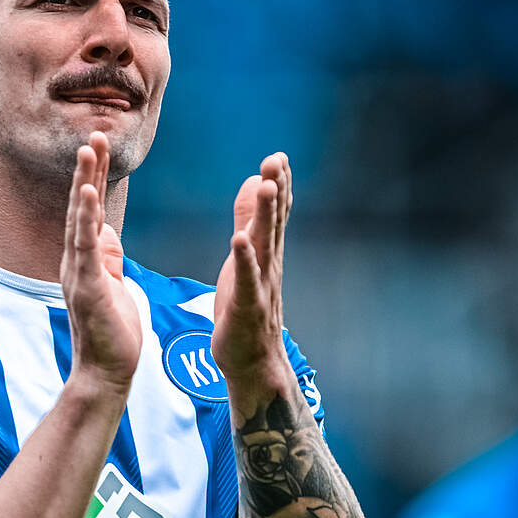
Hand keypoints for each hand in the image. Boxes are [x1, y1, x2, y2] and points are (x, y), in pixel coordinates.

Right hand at [59, 132, 141, 391]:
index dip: (93, 179)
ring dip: (83, 183)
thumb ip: (108, 258)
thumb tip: (106, 232)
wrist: (105, 372)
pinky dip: (83, 218)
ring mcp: (78, 273)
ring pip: (78, 220)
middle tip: (93, 134)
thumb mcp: (113, 285)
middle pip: (80, 207)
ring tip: (88, 150)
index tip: (99, 148)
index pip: (88, 212)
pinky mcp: (85, 287)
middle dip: (87, 170)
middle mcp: (76, 261)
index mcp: (85, 260)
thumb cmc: (112, 333)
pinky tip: (86, 193)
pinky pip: (83, 247)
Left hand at [213, 153, 293, 382]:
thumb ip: (250, 219)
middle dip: (277, 190)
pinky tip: (239, 240)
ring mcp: (261, 286)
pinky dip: (245, 260)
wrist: (254, 361)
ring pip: (265, 246)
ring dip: (267, 216)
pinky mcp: (247, 307)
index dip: (278, 185)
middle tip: (277, 160)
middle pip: (275, 223)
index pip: (276, 214)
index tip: (279, 156)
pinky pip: (247, 281)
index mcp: (267, 254)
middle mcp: (269, 266)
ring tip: (267, 186)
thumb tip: (254, 181)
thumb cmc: (247, 308)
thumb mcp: (246, 257)